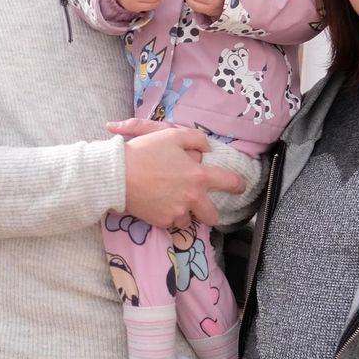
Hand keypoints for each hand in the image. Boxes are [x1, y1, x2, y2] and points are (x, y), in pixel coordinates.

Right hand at [109, 119, 246, 225]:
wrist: (118, 174)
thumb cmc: (145, 152)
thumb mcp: (172, 135)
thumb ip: (196, 139)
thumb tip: (207, 150)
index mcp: (199, 176)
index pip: (230, 183)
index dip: (238, 185)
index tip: (239, 187)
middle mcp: (192, 198)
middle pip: (212, 215)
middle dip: (210, 212)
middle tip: (200, 205)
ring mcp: (177, 212)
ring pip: (189, 221)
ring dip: (184, 214)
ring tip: (170, 202)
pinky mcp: (162, 221)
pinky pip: (170, 223)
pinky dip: (166, 216)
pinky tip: (156, 205)